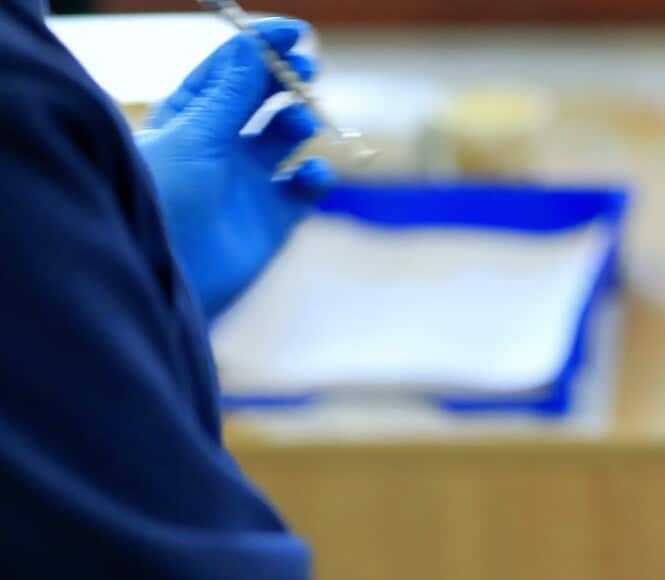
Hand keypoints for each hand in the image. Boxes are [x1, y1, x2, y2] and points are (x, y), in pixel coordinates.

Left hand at [134, 18, 335, 318]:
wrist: (168, 282)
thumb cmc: (165, 204)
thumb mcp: (194, 137)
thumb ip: (232, 93)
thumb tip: (253, 44)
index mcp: (186, 118)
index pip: (227, 69)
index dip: (258, 47)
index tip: (292, 32)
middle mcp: (217, 145)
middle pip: (261, 97)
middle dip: (285, 79)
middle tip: (308, 67)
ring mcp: (247, 182)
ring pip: (286, 137)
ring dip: (299, 123)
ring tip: (300, 125)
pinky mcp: (273, 219)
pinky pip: (305, 187)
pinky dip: (317, 176)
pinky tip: (313, 175)